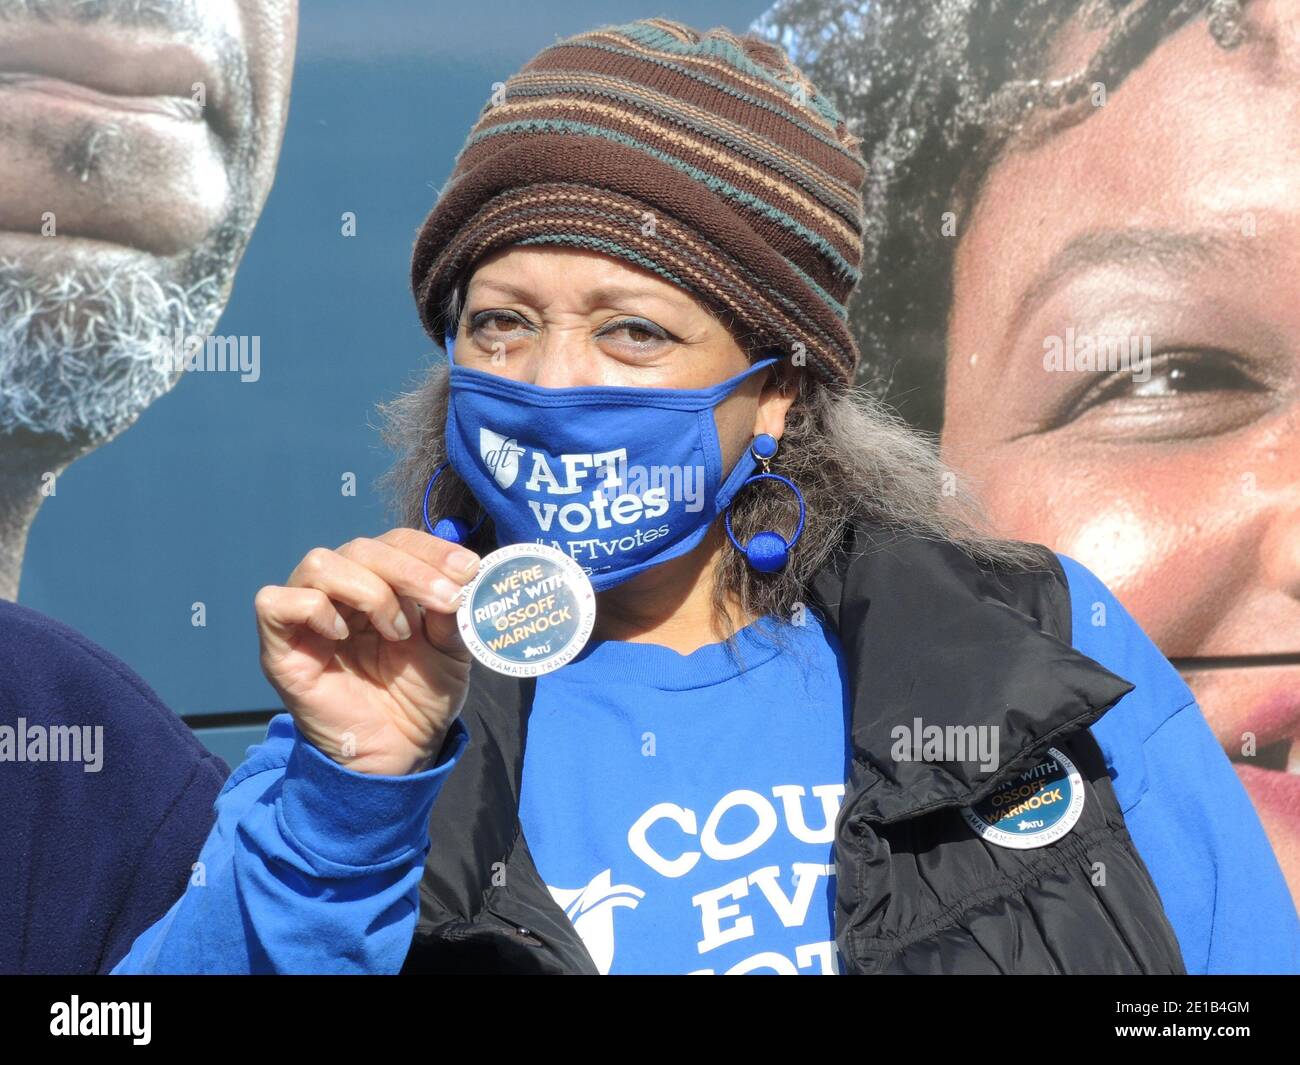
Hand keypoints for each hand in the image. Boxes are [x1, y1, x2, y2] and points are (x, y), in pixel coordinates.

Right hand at [253, 528, 480, 775]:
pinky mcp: (281, 648)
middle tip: (445, 600)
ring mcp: (309, 617)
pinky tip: (344, 635)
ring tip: (398, 631)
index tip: (468, 570)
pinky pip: (275, 602)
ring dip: (369, 590)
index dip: (431, 548)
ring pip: (320, 563)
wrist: (399, 754)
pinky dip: (313, 608)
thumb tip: (460, 574)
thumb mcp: (452, 650)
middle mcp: (342, 591)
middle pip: (362, 547)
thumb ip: (451, 612)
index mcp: (382, 584)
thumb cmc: (421, 698)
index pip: (395, 542)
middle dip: (411, 569)